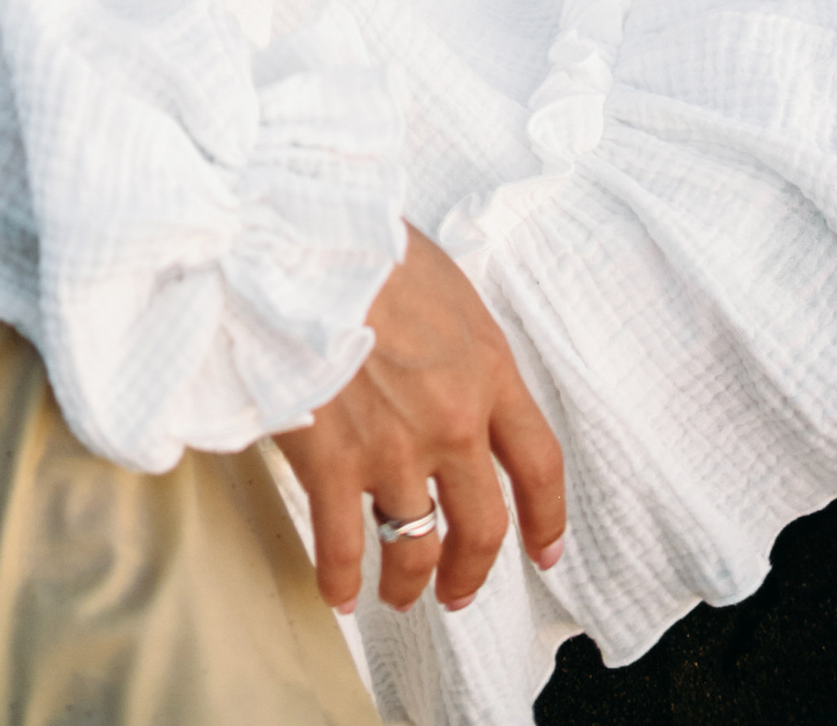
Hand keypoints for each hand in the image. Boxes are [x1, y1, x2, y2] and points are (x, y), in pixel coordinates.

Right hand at [274, 224, 565, 621]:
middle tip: (459, 589)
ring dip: (409, 581)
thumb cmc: (360, 241)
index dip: (546, 516)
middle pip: (483, 524)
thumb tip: (446, 361)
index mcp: (486, 370)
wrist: (290, 241)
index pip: (539, 462)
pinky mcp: (332, 463)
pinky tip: (336, 592)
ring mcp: (393, 450)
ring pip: (415, 546)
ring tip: (399, 595)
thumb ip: (456, 338)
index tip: (543, 549)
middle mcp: (452, 423)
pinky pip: (342, 545)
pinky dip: (340, 578)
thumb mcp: (439, 279)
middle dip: (473, 568)